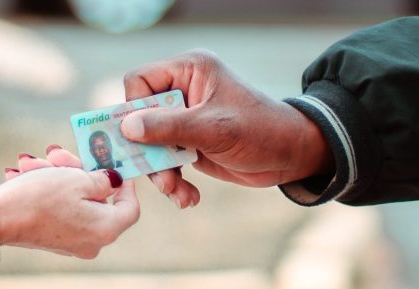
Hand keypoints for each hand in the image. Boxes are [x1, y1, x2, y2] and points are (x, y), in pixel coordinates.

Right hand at [0, 145, 137, 258]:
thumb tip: (112, 180)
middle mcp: (92, 241)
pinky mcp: (51, 237)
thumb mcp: (78, 179)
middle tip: (60, 152)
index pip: (130, 207)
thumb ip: (103, 179)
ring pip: (73, 199)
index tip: (115, 163)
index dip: (126, 183)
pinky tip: (27, 171)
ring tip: (34, 161)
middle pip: (97, 199)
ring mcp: (70, 241)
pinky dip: (47, 188)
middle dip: (78, 170)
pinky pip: (58, 208)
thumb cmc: (40, 198)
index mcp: (106, 229)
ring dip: (57, 174)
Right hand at [120, 49, 332, 207]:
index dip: (135, 108)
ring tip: (176, 190)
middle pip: (140, 117)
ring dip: (160, 171)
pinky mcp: (188, 142)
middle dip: (148, 150)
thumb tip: (127, 126)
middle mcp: (183, 90)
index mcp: (189, 70)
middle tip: (161, 177)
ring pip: (149, 143)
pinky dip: (173, 180)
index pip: (140, 81)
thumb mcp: (213, 129)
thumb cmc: (260, 131)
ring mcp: (185, 118)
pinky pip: (165, 160)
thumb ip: (169, 127)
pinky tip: (187, 196)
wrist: (291, 156)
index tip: (140, 137)